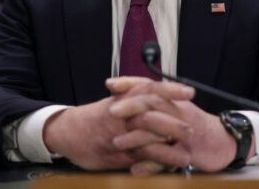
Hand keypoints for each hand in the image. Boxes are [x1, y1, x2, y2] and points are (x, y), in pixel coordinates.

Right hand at [42, 78, 194, 171]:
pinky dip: (153, 164)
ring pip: (145, 140)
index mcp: (124, 99)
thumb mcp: (115, 103)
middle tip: (192, 129)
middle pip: (151, 116)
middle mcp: (122, 115)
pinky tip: (167, 168)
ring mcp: (119, 135)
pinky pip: (136, 159)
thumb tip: (158, 95)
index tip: (190, 91)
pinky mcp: (116, 154)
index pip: (150, 90)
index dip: (171, 90)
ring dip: (167, 149)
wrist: (67, 131)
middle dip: (173, 123)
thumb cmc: (94, 118)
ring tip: (186, 155)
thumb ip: (134, 99)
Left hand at [107, 77, 240, 172]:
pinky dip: (150, 165)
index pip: (150, 85)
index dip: (130, 83)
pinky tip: (135, 169)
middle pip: (154, 102)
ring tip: (116, 143)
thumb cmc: (196, 126)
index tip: (109, 83)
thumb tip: (131, 96)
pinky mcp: (188, 152)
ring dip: (136, 138)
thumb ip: (157, 105)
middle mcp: (179, 111)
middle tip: (111, 111)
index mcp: (174, 100)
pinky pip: (167, 158)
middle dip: (131, 105)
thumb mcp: (177, 110)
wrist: (224, 143)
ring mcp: (184, 131)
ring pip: (158, 130)